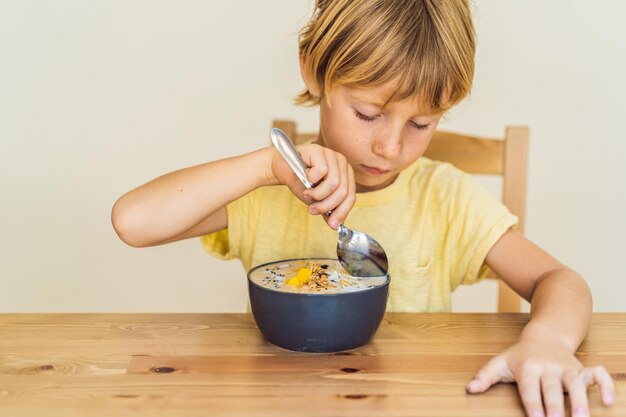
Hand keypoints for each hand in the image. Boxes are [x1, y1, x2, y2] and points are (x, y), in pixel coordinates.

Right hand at [270, 143, 355, 228]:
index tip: (332, 224)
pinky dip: (311, 179)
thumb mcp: (316, 199)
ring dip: (318, 194)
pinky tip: (305, 177)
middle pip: (343, 191)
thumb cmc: (300, 181)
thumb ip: (327, 209)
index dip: (342, 212)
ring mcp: (331, 155)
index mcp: (346, 175)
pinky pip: (321, 171)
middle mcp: (342, 163)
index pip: (350, 196)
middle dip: (326, 205)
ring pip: (334, 183)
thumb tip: (335, 224)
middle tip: (312, 209)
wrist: (282, 168)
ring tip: (307, 194)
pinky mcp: (319, 150)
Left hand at [466, 337, 614, 416]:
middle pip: (553, 388)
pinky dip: (605, 385)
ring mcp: (568, 368)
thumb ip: (486, 376)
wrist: (545, 334)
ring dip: (581, 400)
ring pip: (577, 383)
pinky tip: (608, 401)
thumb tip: (469, 389)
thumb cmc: (521, 354)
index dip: (532, 403)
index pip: (529, 387)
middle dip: (556, 405)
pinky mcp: (583, 368)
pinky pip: (598, 374)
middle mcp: (549, 367)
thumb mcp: (500, 362)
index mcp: (528, 367)